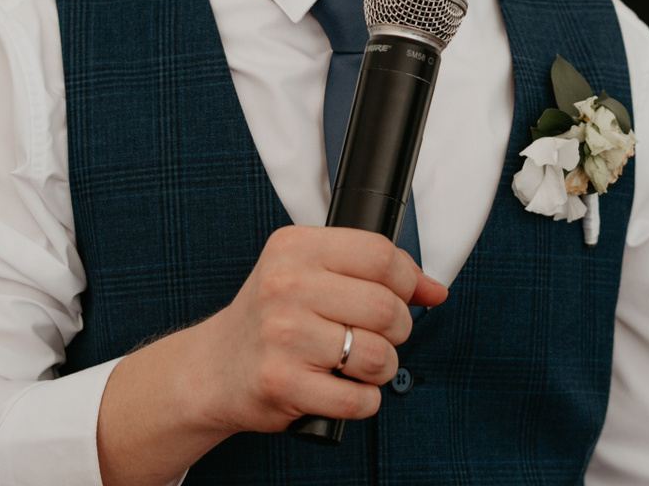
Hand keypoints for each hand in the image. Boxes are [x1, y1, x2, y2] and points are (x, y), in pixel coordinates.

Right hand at [95, 226, 447, 485]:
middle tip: (379, 336)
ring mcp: (282, 335)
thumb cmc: (271, 319)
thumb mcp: (312, 274)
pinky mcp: (280, 382)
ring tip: (360, 365)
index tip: (405, 295)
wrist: (213, 368)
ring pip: (376, 355)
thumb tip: (435, 289)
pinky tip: (344, 389)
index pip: (380, 254)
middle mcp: (285, 286)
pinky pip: (356, 398)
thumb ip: (374, 273)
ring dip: (382, 367)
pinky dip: (363, 400)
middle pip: (385, 307)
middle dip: (397, 329)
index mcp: (295, 247)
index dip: (406, 280)